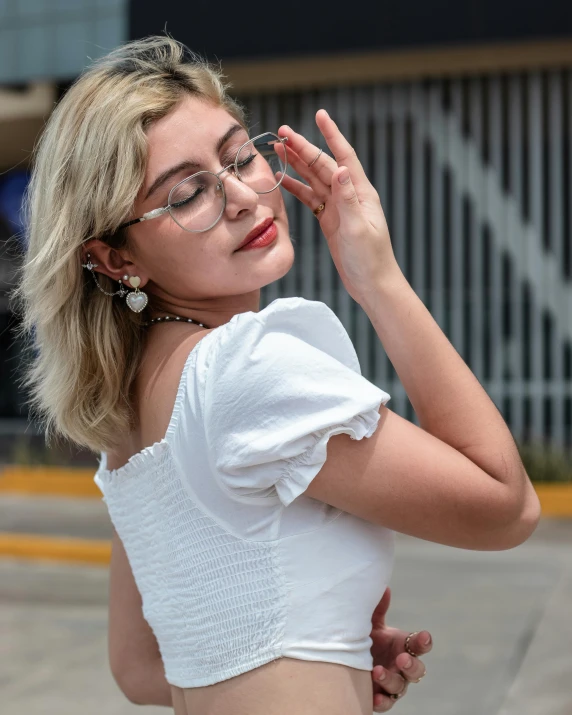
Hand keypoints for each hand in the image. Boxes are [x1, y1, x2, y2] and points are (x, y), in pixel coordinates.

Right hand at [276, 110, 402, 305]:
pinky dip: (297, 188)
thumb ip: (348, 199)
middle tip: (282, 132)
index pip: (344, 156)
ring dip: (297, 164)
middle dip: (304, 147)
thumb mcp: (358, 228)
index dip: (331, 135)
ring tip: (278, 149)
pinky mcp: (330, 221)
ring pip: (314, 179)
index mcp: (360, 192)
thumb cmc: (370, 259)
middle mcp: (349, 195)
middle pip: (323, 165)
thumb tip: (339, 169)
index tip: (320, 115)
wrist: (372, 284)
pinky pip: (310, 199)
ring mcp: (338, 208)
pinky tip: (283, 180)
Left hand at [369, 588, 431, 711]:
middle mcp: (401, 666)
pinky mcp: (380, 697)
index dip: (423, 641)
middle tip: (401, 658)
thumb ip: (378, 609)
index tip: (424, 636)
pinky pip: (386, 703)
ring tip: (377, 671)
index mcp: (403, 646)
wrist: (348, 659)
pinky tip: (375, 698)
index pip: (419, 645)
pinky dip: (382, 701)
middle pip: (417, 670)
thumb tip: (383, 588)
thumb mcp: (371, 624)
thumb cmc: (366, 639)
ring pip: (400, 686)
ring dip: (391, 680)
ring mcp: (392, 683)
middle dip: (411, 665)